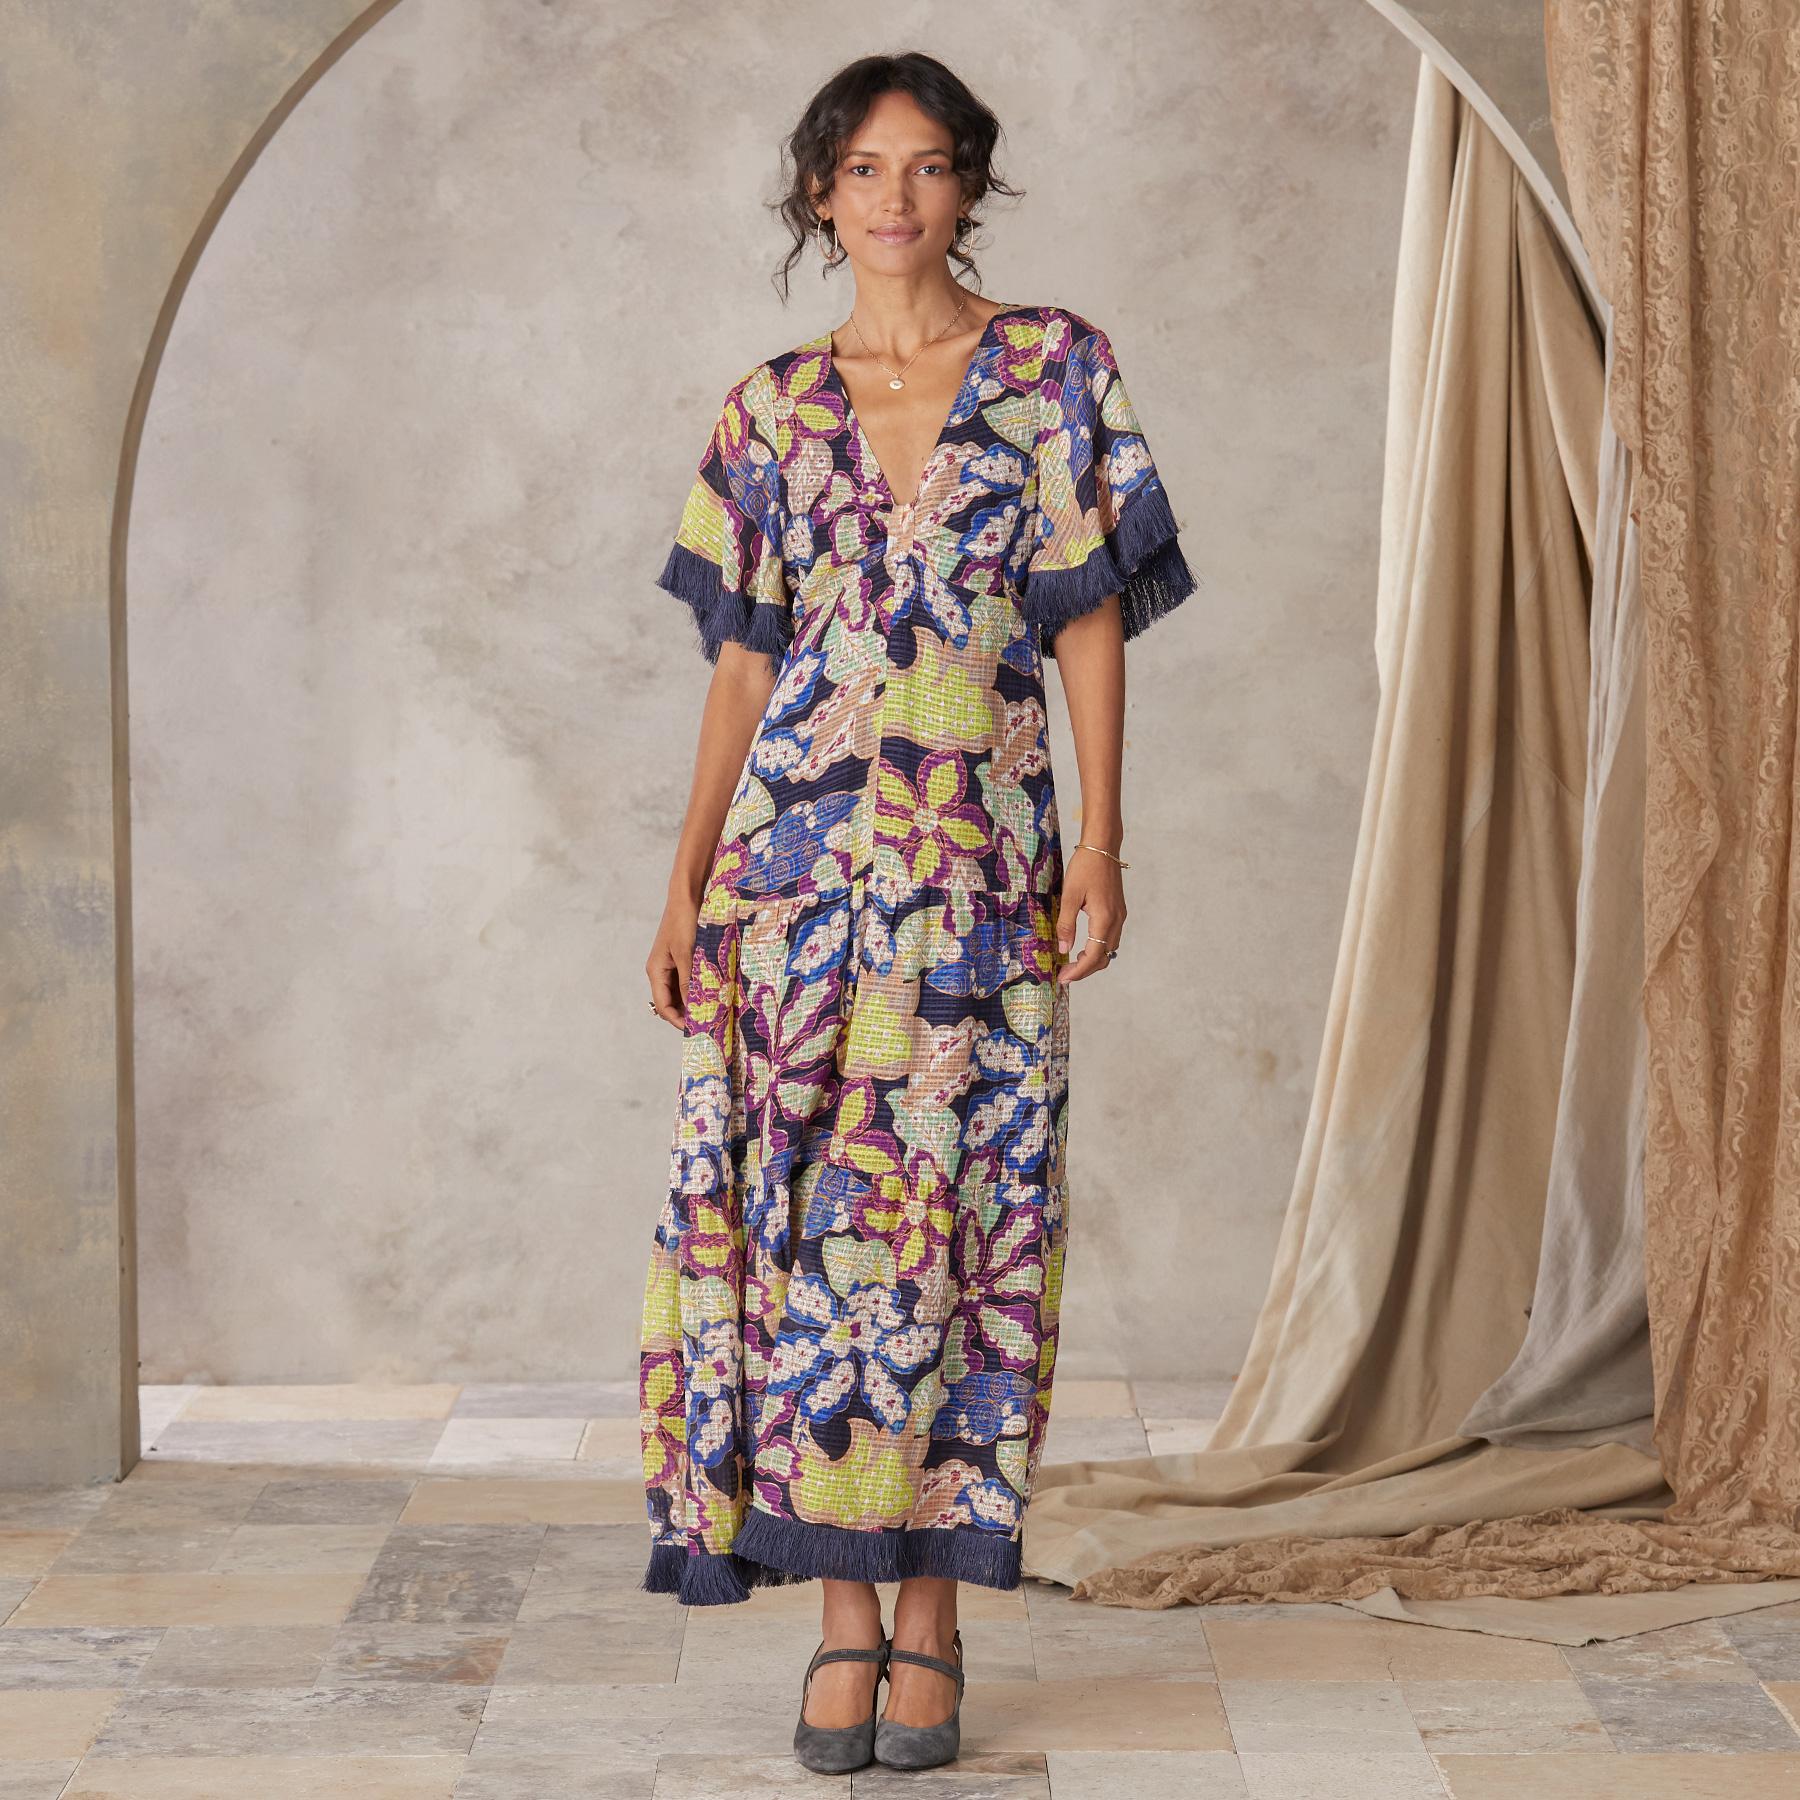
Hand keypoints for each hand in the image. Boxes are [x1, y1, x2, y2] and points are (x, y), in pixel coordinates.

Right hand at [646, 894, 700, 1026]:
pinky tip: (712, 993)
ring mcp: (671, 965)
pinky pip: (687, 981)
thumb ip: (689, 981)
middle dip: (686, 1014)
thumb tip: (693, 1007)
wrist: (687, 897)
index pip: (663, 1006)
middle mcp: (661, 971)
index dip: (678, 1021)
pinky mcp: (682, 959)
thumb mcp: (687, 954)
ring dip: (693, 1002)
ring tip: (712, 1011)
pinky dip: (697, 989)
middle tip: (707, 1024)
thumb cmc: (685, 923)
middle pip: (670, 1002)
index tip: (696, 1031)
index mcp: (656, 971)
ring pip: (680, 993)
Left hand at [1055, 851, 1124, 983]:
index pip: (1094, 956)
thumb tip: (1063, 948)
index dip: (1078, 971)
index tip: (1063, 978)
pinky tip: (1083, 946)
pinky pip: (1110, 938)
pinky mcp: (1118, 911)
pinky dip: (1098, 948)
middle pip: (1104, 957)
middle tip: (1064, 974)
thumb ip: (1066, 923)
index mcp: (1104, 919)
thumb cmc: (1085, 867)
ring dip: (1092, 960)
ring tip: (1071, 963)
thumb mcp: (1069, 895)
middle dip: (1085, 970)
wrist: (1103, 847)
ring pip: (1109, 949)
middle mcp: (1116, 921)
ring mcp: (1120, 916)